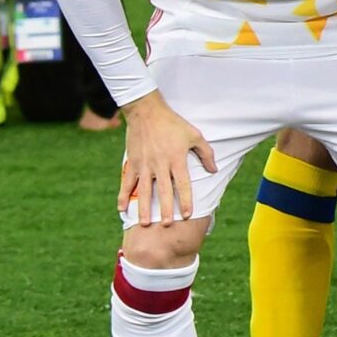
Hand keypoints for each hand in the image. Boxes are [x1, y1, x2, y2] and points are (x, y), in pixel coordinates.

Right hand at [118, 93, 215, 224]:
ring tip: (144, 224)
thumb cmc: (173, 124)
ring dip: (143, 208)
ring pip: (144, 191)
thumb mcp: (195, 135)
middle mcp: (160, 165)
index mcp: (176, 159)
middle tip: (166, 225)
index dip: (185, 200)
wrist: (147, 112)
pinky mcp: (132, 163)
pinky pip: (127, 182)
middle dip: (165, 209)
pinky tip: (121, 209)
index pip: (183, 184)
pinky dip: (123, 196)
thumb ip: (206, 153)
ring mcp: (144, 165)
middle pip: (163, 191)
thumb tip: (214, 170)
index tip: (187, 214)